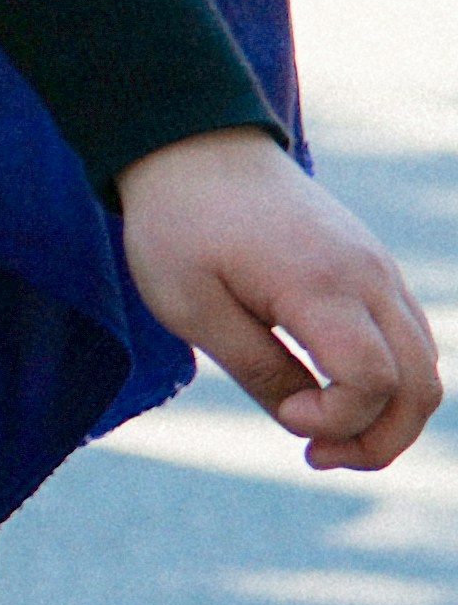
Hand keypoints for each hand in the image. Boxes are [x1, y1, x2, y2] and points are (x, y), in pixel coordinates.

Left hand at [120, 129, 439, 469]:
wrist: (195, 147)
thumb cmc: (179, 226)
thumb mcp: (191, 307)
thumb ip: (256, 366)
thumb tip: (304, 419)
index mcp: (322, 286)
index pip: (373, 381)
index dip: (337, 419)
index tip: (283, 414)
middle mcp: (370, 278)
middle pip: (421, 384)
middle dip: (381, 439)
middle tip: (316, 457)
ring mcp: (381, 271)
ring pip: (425, 365)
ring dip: (390, 415)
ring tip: (324, 433)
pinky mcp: (374, 270)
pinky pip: (409, 338)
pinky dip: (389, 381)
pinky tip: (334, 393)